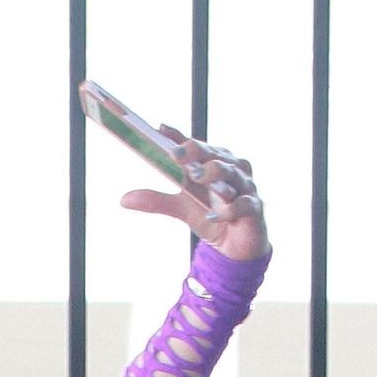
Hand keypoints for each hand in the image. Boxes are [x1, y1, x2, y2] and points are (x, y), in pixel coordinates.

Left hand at [121, 129, 268, 261]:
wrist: (236, 246)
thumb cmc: (212, 216)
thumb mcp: (181, 208)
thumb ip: (156, 200)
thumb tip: (123, 199)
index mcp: (212, 161)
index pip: (195, 145)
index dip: (179, 137)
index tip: (160, 130)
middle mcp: (230, 168)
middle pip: (214, 154)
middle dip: (196, 151)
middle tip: (177, 153)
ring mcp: (244, 187)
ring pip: (231, 172)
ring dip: (214, 173)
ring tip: (198, 176)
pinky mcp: (253, 209)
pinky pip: (243, 204)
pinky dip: (228, 209)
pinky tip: (214, 215)